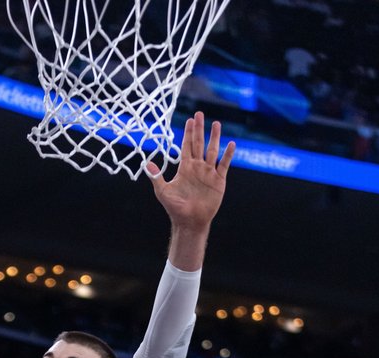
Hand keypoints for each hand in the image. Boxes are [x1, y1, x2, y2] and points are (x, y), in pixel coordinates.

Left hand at [147, 112, 234, 233]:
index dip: (188, 134)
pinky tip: (230, 144)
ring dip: (214, 137)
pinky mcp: (218, 180)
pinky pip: (224, 164)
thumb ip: (157, 177)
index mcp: (185, 168)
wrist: (190, 222)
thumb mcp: (163, 192)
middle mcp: (197, 167)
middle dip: (199, 129)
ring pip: (212, 150)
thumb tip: (147, 164)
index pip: (186, 146)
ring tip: (216, 123)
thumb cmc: (175, 208)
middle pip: (199, 144)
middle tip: (199, 114)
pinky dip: (227, 154)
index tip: (189, 120)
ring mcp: (208, 172)